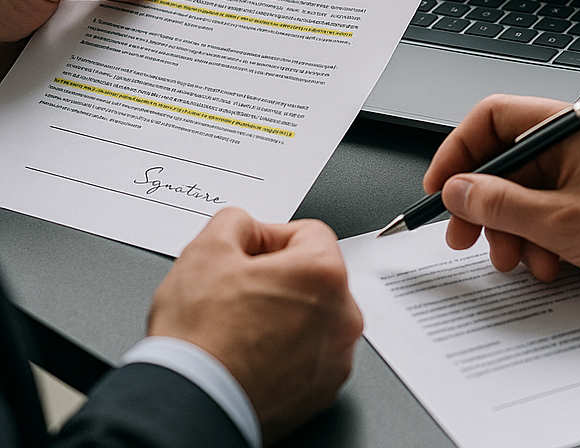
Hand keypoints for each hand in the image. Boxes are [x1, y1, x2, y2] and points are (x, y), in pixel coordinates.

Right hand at [148, 208, 362, 444]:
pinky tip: (249, 354)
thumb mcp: (206, 250)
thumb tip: (244, 226)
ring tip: (240, 326)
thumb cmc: (200, 339)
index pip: (306, 233)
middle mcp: (342, 316)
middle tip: (237, 291)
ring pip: (312, 317)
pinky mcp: (321, 392)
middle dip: (277, 277)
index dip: (268, 239)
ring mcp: (335, 359)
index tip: (245, 254)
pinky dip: (284, 352)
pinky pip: (308, 356)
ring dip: (282, 314)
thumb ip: (235, 221)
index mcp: (324, 274)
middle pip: (313, 276)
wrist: (188, 407)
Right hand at [424, 94, 579, 285]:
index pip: (491, 117)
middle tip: (467, 237)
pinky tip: (550, 262)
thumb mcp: (560, 220)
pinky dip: (540, 237)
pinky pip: (546, 209)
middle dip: (484, 205)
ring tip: (520, 260)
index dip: (459, 151)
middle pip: (503, 161)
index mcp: (564, 123)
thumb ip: (500, 204)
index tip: (443, 187)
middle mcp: (571, 138)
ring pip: (522, 192)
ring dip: (514, 230)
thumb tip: (458, 190)